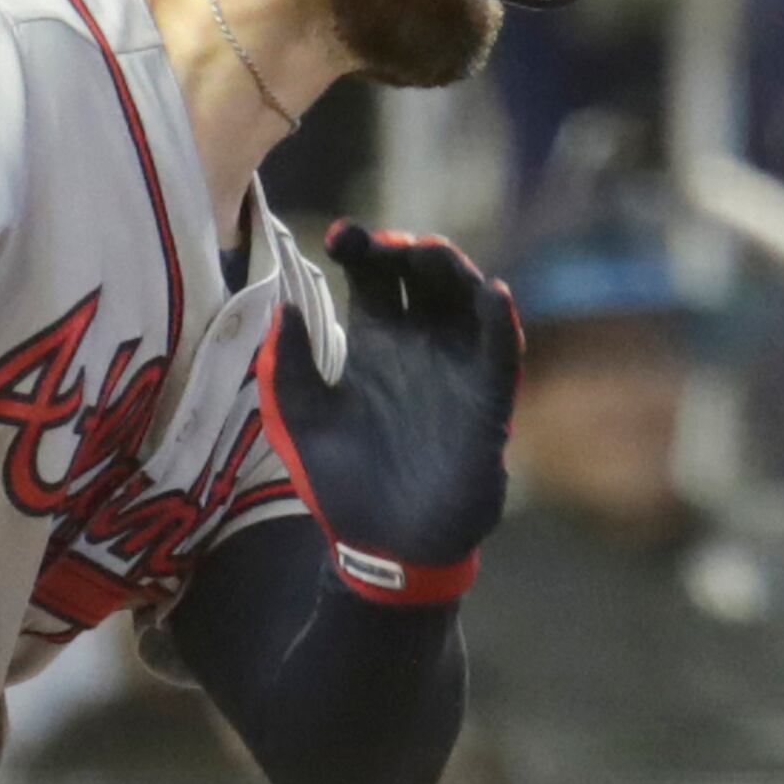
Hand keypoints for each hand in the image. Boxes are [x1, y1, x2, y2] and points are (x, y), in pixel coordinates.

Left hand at [254, 222, 522, 604]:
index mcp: (374, 344)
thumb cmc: (341, 485)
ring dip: (452, 269)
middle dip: (409, 248)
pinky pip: (502, 352)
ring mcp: (457, 370)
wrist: (382, 549)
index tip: (340, 234)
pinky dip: (501, 321)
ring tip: (429, 252)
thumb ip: (285, 366)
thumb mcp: (299, 421)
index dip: (362, 246)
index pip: (375, 277)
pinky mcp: (489, 401)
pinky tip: (492, 294)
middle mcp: (419, 346)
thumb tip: (280, 305)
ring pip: (465, 300)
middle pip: (424, 275)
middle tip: (386, 244)